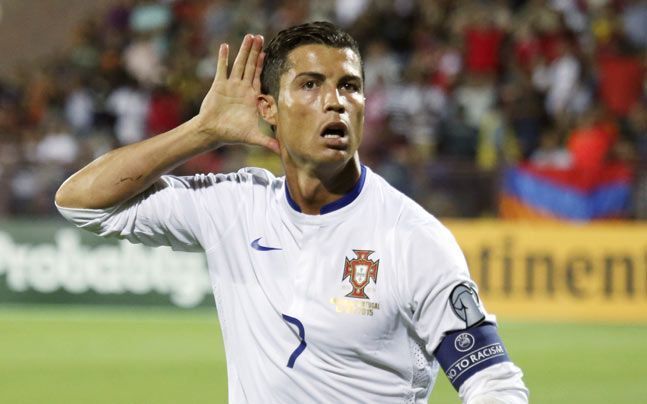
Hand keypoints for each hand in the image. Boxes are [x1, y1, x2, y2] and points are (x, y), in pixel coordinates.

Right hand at [197, 34, 278, 153]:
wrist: (212, 132)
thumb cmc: (232, 134)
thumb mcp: (252, 137)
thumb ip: (267, 142)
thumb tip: (282, 152)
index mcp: (251, 97)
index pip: (258, 77)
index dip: (262, 64)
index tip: (266, 52)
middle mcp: (241, 88)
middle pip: (250, 66)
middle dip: (254, 52)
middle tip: (259, 37)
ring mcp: (230, 86)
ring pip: (238, 64)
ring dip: (243, 51)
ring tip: (248, 37)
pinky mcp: (218, 85)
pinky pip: (222, 69)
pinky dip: (224, 58)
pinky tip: (225, 46)